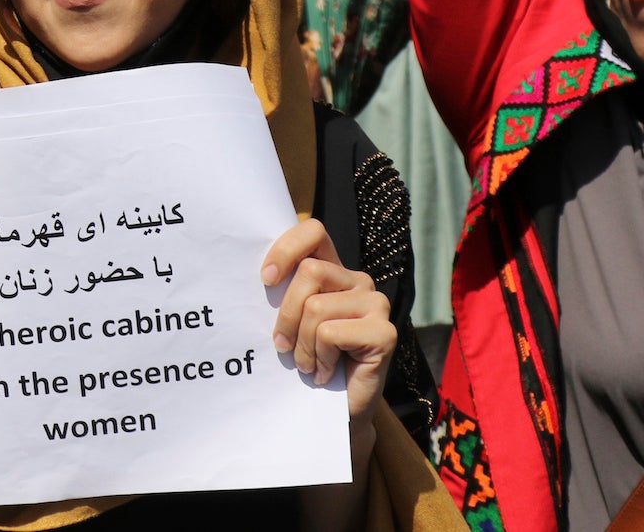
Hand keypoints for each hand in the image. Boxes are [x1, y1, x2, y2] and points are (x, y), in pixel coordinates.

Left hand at [263, 218, 394, 428]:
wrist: (332, 412)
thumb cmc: (307, 361)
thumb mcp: (289, 321)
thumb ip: (282, 292)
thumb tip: (258, 275)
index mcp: (334, 271)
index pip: (313, 231)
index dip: (286, 248)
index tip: (266, 280)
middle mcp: (359, 281)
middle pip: (309, 272)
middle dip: (286, 314)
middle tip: (282, 346)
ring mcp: (376, 304)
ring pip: (316, 307)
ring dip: (302, 345)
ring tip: (308, 364)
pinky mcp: (385, 332)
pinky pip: (330, 334)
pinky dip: (320, 359)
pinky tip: (327, 373)